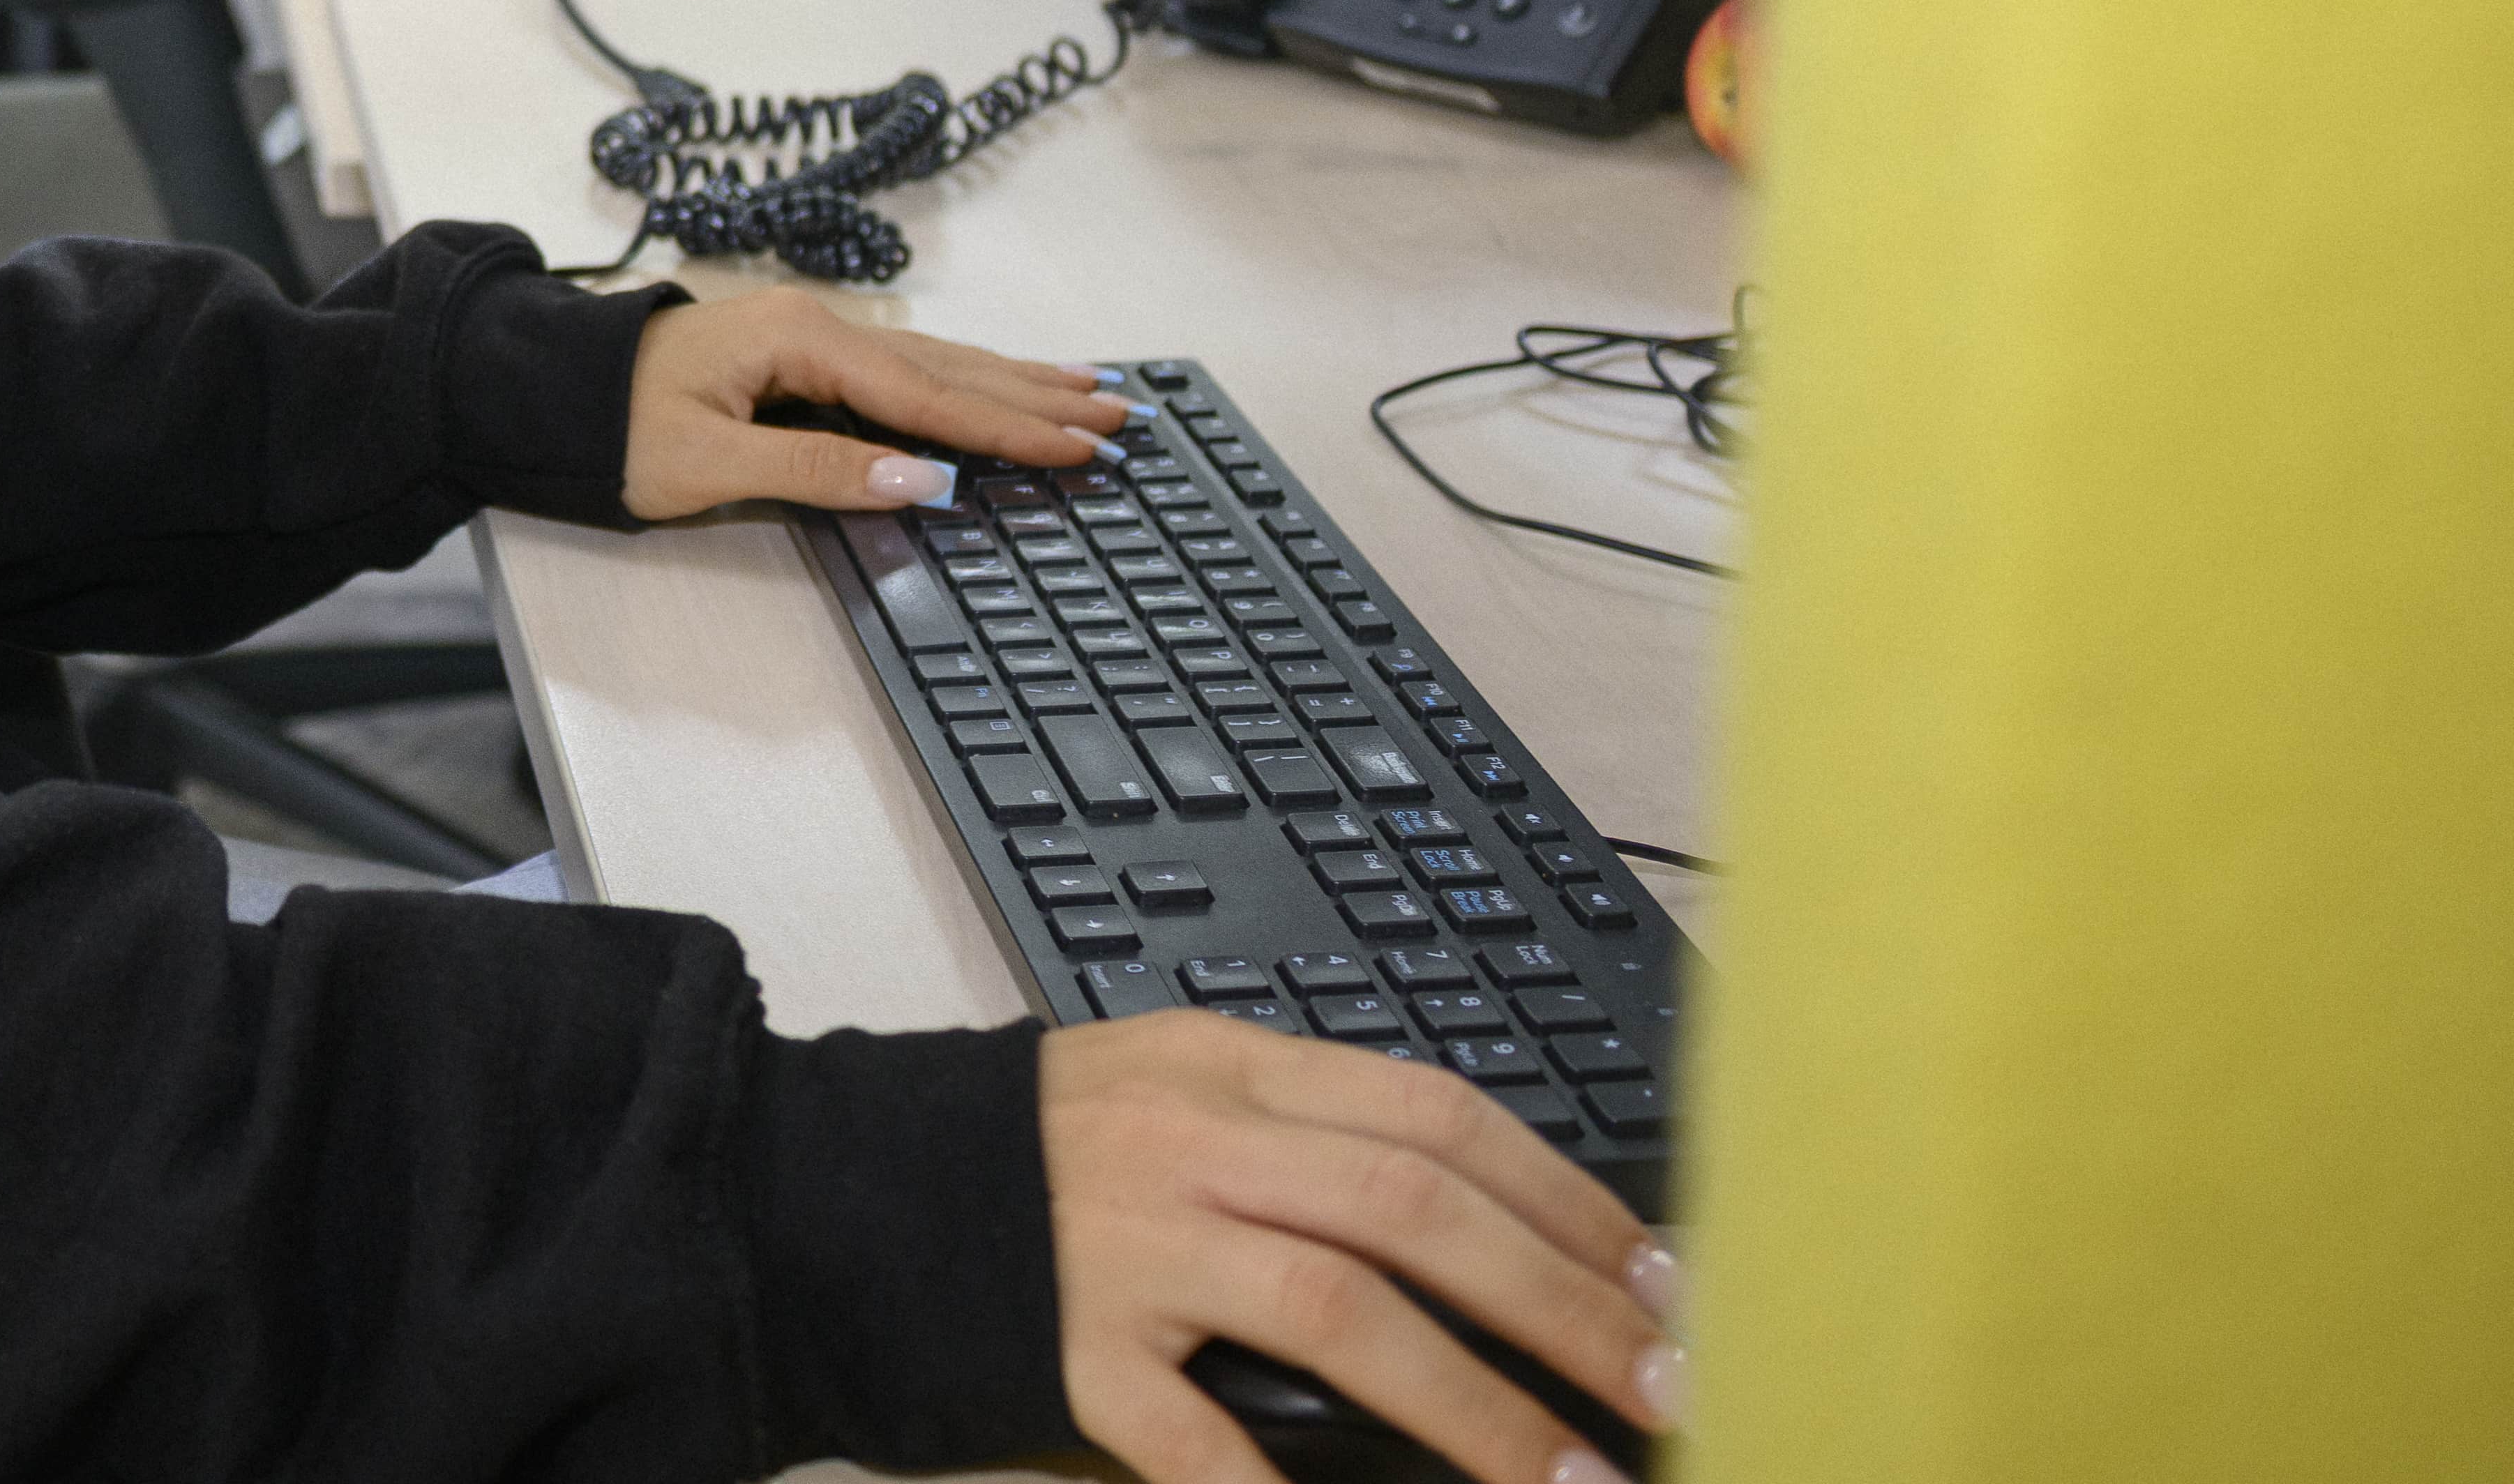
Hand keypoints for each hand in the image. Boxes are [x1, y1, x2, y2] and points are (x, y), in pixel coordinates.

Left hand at [615, 290, 1132, 520]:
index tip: (1079, 447)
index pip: (928, 397)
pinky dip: (964, 380)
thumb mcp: (708, 461)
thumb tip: (923, 482)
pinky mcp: (803, 355)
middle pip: (951, 369)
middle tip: (1122, 415)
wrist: (545, 387)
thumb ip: (819, 470)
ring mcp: (813, 337)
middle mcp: (819, 326)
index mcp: (802, 342)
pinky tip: (1000, 384)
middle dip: (1038, 397)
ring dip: (1015, 382)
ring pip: (936, 363)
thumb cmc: (614, 425)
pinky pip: (905, 369)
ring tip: (1089, 390)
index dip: (1008, 429)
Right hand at [1041, 1013, 1685, 1483]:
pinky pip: (1187, 1433)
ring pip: (1333, 1305)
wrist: (843, 1184)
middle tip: (1670, 1386)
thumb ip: (1308, 1139)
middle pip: (1411, 1206)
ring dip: (1478, 1404)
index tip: (1666, 1280)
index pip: (1435, 1117)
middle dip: (1564, 1303)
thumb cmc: (1037, 1157)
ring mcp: (1125, 1244)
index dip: (1566, 1201)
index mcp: (1226, 1069)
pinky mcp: (1067, 1346)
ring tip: (1574, 1480)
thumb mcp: (1176, 1096)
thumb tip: (1495, 1235)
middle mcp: (1187, 1143)